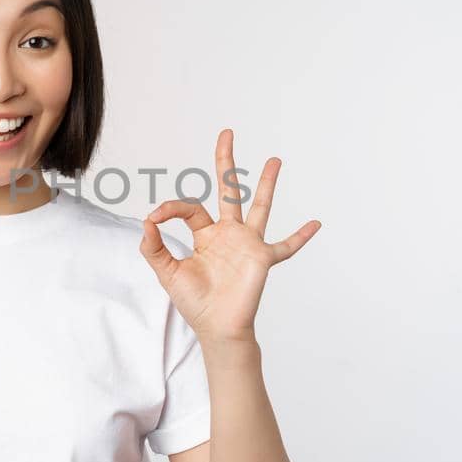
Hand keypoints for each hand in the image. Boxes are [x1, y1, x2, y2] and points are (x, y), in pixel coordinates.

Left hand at [139, 128, 321, 341]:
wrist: (216, 327)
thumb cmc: (194, 302)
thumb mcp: (166, 272)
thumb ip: (153, 248)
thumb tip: (145, 221)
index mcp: (205, 235)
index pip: (189, 209)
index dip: (171, 208)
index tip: (155, 216)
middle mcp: (228, 234)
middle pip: (228, 191)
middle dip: (226, 162)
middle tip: (227, 133)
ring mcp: (247, 244)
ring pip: (258, 206)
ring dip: (266, 184)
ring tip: (274, 160)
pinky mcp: (262, 259)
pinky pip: (285, 246)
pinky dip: (300, 236)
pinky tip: (316, 223)